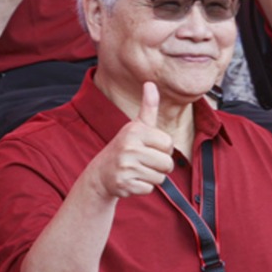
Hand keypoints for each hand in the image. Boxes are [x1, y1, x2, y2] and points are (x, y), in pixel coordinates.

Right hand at [85, 82, 173, 198]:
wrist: (101, 173)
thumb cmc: (126, 147)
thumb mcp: (136, 126)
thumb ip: (148, 107)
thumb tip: (151, 83)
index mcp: (135, 130)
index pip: (169, 144)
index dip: (163, 149)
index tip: (150, 147)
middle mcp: (128, 146)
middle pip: (167, 163)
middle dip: (160, 165)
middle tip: (144, 161)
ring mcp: (125, 166)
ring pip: (160, 178)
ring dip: (152, 177)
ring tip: (138, 170)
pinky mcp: (124, 183)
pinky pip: (150, 189)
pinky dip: (144, 187)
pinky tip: (132, 180)